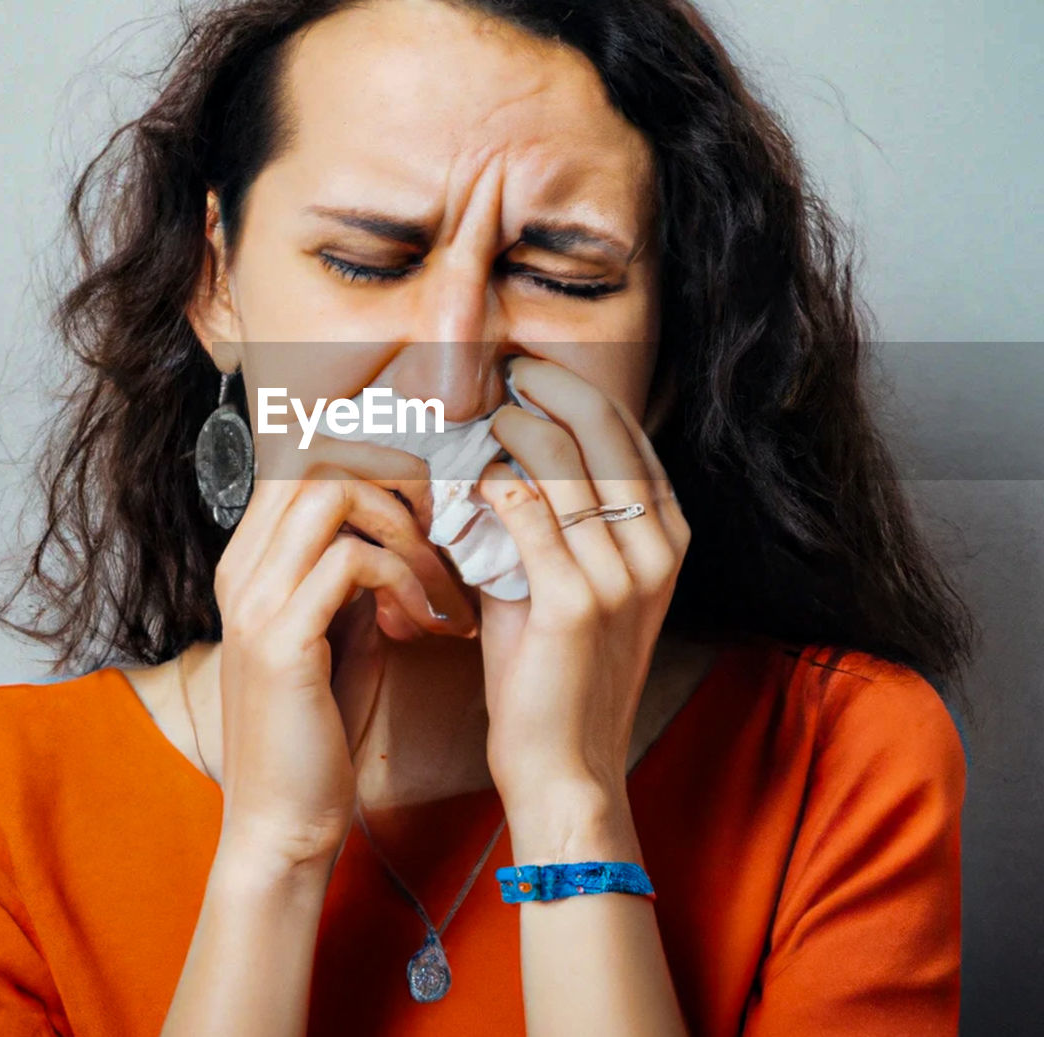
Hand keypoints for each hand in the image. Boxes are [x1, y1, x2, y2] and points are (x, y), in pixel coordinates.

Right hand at [212, 435, 475, 872]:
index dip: (376, 457)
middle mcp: (242, 567)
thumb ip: (359, 575)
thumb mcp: (341, 633)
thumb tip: (405, 526)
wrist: (282, 824)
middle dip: (396, 475)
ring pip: (330, 492)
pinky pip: (350, 561)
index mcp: (253, 561)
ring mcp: (254, 600)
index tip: (429, 503)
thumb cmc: (318, 731)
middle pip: (316, 454)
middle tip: (439, 526)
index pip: (305, 455)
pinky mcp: (278, 639)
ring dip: (404, 525)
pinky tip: (426, 622)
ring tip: (437, 579)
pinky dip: (403, 578)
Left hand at [475, 356, 691, 841]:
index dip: (574, 388)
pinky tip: (468, 478)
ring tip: (475, 421)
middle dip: (546, 386)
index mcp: (667, 537)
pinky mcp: (576, 606)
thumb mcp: (577, 581)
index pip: (627, 431)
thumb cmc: (558, 668)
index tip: (526, 369)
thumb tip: (502, 452)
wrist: (565, 766)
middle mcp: (657, 550)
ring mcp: (622, 578)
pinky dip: (491, 485)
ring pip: (563, 463)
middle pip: (603, 429)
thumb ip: (556, 517)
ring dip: (510, 430)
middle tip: (499, 369)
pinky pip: (527, 515)